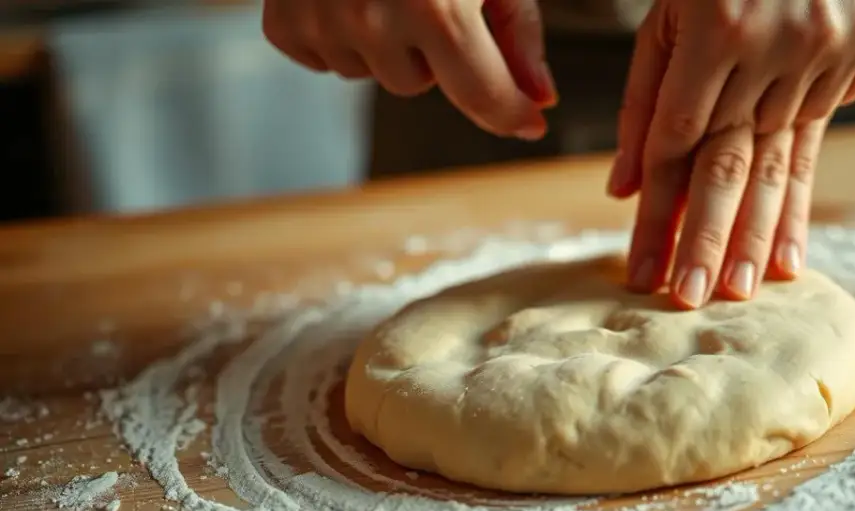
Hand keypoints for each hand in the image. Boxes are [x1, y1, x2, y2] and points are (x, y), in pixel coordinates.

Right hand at [262, 0, 557, 139]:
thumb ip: (517, 34)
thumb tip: (539, 100)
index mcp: (435, 7)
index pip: (482, 96)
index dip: (510, 114)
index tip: (529, 123)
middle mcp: (372, 18)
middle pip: (415, 86)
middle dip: (427, 49)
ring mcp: (321, 21)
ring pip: (369, 73)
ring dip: (381, 40)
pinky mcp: (283, 21)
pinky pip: (323, 59)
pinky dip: (337, 33)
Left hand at [610, 0, 854, 308]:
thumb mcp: (666, 17)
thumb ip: (643, 100)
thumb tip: (621, 189)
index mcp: (717, 21)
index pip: (677, 136)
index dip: (656, 206)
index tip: (637, 264)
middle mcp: (779, 39)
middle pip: (732, 161)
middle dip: (706, 239)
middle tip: (686, 299)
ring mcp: (832, 46)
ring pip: (780, 161)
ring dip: (757, 234)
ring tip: (738, 292)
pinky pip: (819, 135)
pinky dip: (800, 199)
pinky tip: (790, 258)